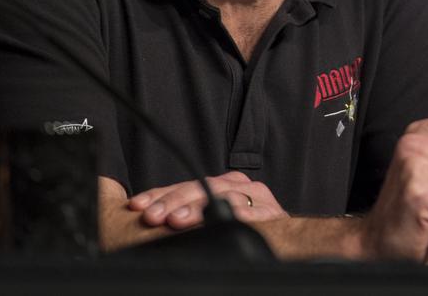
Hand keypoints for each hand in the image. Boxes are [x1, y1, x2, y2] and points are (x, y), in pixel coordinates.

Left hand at [127, 171, 288, 228]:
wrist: (291, 244)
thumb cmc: (245, 235)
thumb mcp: (211, 222)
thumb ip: (188, 218)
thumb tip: (150, 222)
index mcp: (222, 185)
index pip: (185, 186)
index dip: (159, 194)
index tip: (136, 206)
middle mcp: (239, 186)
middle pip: (201, 187)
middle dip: (172, 201)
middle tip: (152, 216)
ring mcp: (257, 198)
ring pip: (223, 196)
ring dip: (197, 208)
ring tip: (176, 220)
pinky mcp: (272, 214)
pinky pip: (253, 213)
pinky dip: (237, 215)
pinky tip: (219, 220)